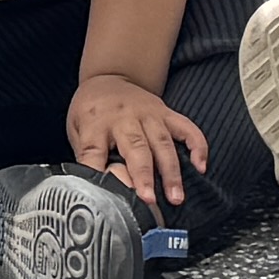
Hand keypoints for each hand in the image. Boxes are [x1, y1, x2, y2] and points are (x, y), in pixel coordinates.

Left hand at [66, 70, 207, 207]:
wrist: (110, 77)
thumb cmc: (92, 111)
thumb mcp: (77, 130)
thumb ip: (87, 157)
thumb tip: (92, 189)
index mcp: (96, 122)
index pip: (95, 150)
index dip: (100, 173)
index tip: (107, 196)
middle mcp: (124, 118)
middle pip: (136, 147)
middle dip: (144, 175)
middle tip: (149, 201)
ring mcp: (149, 114)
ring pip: (162, 143)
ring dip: (171, 172)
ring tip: (176, 197)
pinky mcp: (167, 113)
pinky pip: (186, 128)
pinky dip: (197, 146)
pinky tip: (201, 166)